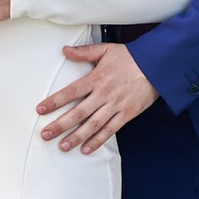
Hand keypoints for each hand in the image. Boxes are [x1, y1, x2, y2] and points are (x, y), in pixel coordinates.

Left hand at [37, 42, 156, 154]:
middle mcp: (103, 94)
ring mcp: (115, 106)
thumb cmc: (131, 57)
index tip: (40, 109)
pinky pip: (110, 130)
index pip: (70, 92)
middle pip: (78, 113)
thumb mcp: (106, 49)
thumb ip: (84, 52)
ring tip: (63, 146)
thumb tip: (65, 50)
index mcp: (96, 78)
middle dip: (60, 125)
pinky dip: (98, 141)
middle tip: (45, 135)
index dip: (54, 101)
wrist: (157, 65)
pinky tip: (86, 149)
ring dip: (76, 137)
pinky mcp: (127, 114)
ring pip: (92, 125)